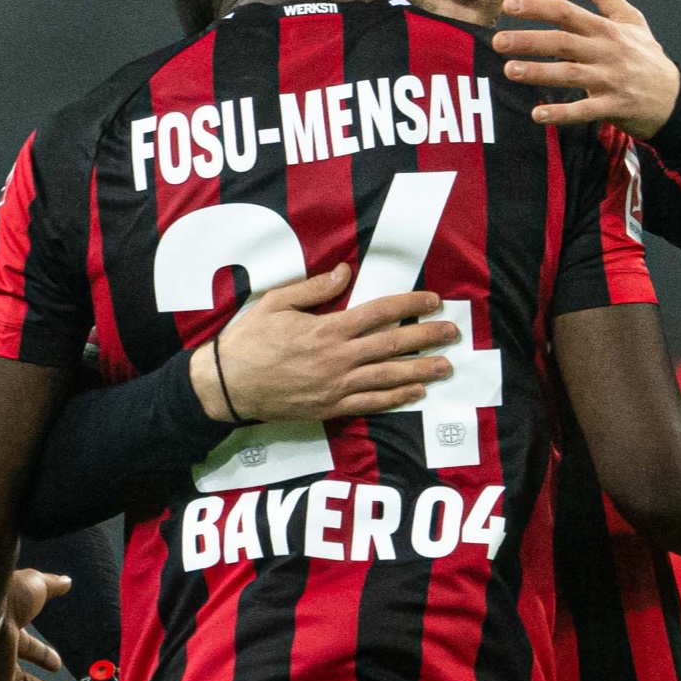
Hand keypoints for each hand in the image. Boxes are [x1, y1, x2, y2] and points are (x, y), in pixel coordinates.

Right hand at [204, 264, 456, 426]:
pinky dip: (395, 398)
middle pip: (393, 346)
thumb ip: (313, 289)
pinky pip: (370, 403)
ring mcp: (336, 386)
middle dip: (427, 338)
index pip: (380, 314)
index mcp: (327, 329)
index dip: (410, 306)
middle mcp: (338, 359)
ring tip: (445, 366)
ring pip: (388, 377)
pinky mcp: (330, 407)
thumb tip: (345, 272)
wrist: (227, 386)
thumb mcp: (275, 303)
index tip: (433, 301)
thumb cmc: (248, 341)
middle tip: (453, 333)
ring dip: (421, 371)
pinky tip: (415, 393)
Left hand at [495, 0, 680, 135]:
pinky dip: (562, 113)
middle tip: (498, 40)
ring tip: (509, 71)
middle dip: (529, 40)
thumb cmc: (646, 54)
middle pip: (563, 41)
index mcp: (606, 28)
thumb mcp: (630, 18)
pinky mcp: (614, 106)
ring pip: (570, 74)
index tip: (508, 5)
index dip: (537, 7)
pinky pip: (584, 111)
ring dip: (539, 73)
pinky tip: (537, 114)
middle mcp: (607, 51)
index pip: (566, 12)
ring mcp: (610, 79)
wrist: (675, 96)